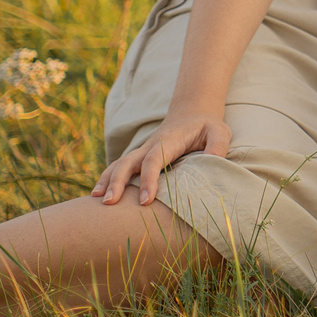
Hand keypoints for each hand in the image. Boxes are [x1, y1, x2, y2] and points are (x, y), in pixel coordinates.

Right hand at [94, 108, 233, 206]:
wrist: (192, 113)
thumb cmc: (207, 126)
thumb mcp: (219, 132)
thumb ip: (218, 147)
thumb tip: (213, 164)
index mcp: (169, 141)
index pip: (154, 160)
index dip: (148, 180)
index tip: (145, 201)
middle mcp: (151, 146)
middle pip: (128, 162)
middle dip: (117, 181)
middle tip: (109, 203)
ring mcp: (143, 151)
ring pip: (119, 163)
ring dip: (107, 180)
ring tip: (96, 200)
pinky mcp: (140, 157)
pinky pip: (119, 167)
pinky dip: (107, 178)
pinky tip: (98, 194)